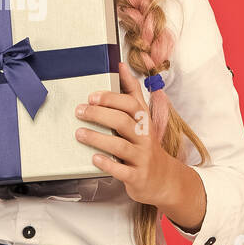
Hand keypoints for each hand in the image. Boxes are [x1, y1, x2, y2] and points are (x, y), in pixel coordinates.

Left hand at [74, 63, 181, 208]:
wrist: (164, 178)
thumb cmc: (146, 144)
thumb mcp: (143, 117)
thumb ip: (132, 92)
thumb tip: (121, 66)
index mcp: (144, 121)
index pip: (131, 105)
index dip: (111, 99)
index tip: (92, 96)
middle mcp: (145, 137)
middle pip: (123, 122)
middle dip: (99, 115)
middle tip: (79, 111)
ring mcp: (142, 157)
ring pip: (120, 145)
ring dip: (98, 138)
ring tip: (80, 133)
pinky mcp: (137, 176)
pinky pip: (122, 170)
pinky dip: (108, 163)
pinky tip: (95, 158)